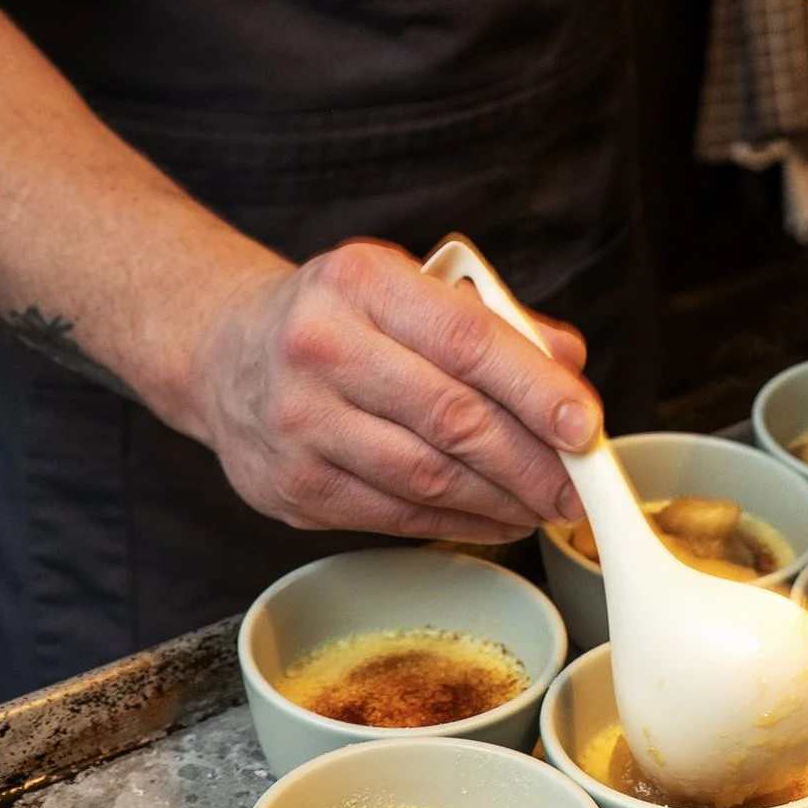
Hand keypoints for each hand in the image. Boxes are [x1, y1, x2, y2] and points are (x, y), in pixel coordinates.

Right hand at [189, 238, 601, 538]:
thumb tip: (568, 365)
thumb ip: (491, 321)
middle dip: (531, 461)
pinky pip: (394, 516)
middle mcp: (322, 349)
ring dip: (501, 501)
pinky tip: (493, 518)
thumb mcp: (404, 286)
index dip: (535, 389)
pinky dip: (456, 523)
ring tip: (546, 506)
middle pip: (452, 418)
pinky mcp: (291, 489)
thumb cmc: (335, 315)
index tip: (585, 425)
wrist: (222, 351)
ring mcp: (301, 424)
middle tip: (579, 487)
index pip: (467, 340)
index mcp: (361, 283)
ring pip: (426, 477)